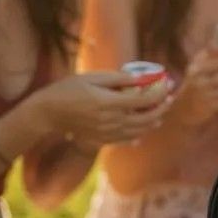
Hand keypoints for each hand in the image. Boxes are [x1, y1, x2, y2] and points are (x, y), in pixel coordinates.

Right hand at [28, 70, 171, 147]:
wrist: (48, 113)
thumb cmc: (68, 89)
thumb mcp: (92, 77)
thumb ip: (118, 79)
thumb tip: (140, 79)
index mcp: (109, 103)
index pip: (144, 100)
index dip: (159, 92)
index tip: (167, 83)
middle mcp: (111, 121)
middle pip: (147, 118)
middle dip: (161, 107)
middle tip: (169, 98)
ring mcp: (108, 133)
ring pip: (140, 131)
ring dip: (153, 121)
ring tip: (160, 112)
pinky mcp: (103, 140)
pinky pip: (127, 139)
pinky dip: (139, 133)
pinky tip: (144, 128)